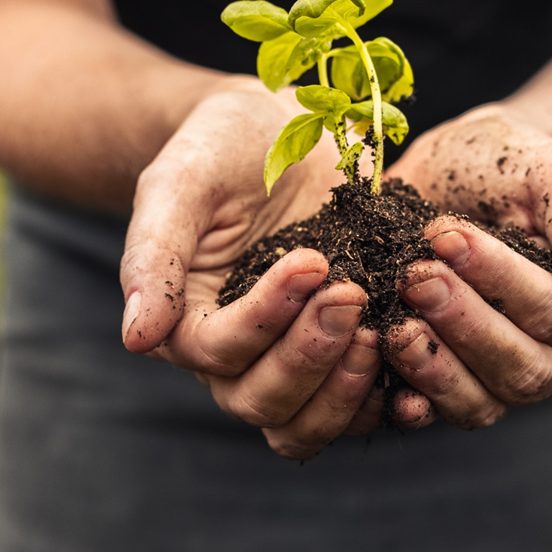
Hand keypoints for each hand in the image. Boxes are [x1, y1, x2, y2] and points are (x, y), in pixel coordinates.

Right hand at [119, 79, 384, 458]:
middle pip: (262, 402)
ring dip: (345, 390)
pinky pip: (362, 409)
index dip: (266, 318)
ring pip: (307, 424)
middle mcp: (234, 357)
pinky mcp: (344, 355)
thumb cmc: (218, 147)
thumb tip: (136, 339)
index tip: (312, 260)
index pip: (218, 351)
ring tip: (381, 328)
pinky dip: (388, 397)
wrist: (279, 128)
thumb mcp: (178, 183)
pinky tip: (415, 356)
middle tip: (350, 293)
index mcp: (185, 321)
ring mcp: (291, 362)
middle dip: (309, 356)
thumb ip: (153, 255)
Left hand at [383, 105, 551, 428]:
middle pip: (518, 366)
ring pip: (476, 400)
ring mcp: (494, 381)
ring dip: (433, 366)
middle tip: (414, 276)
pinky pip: (430, 412)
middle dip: (462, 321)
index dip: (498, 277)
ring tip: (393, 326)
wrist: (454, 169)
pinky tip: (376, 371)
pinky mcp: (442, 387)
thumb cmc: (512, 167)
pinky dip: (405, 400)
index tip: (447, 236)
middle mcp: (551, 360)